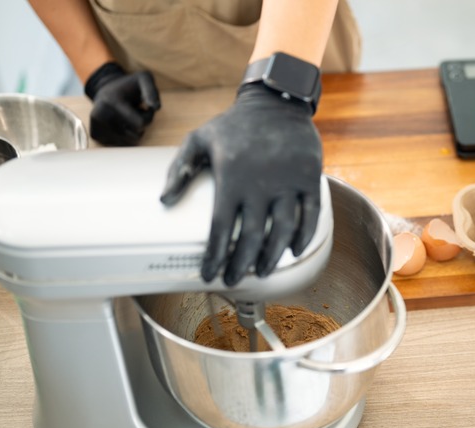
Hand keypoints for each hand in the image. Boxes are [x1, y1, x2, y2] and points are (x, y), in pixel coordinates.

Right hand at [84, 62, 160, 145]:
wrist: (104, 90)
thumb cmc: (129, 86)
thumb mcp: (143, 79)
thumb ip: (152, 91)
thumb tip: (156, 108)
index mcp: (112, 102)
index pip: (140, 124)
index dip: (148, 117)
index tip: (145, 108)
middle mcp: (101, 115)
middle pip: (136, 136)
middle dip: (141, 125)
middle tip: (135, 112)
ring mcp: (97, 126)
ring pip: (129, 142)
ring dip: (133, 131)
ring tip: (126, 117)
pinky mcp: (96, 135)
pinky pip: (120, 145)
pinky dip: (124, 137)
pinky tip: (119, 123)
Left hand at [160, 83, 322, 285]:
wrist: (276, 101)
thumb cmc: (234, 124)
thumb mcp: (199, 139)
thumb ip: (180, 169)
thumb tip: (164, 201)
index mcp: (231, 177)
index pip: (220, 228)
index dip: (214, 256)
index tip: (209, 274)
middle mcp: (261, 183)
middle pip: (250, 237)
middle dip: (240, 264)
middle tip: (233, 279)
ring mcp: (288, 181)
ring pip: (282, 230)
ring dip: (271, 256)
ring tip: (261, 271)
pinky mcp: (309, 177)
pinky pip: (310, 213)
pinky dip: (304, 235)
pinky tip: (294, 249)